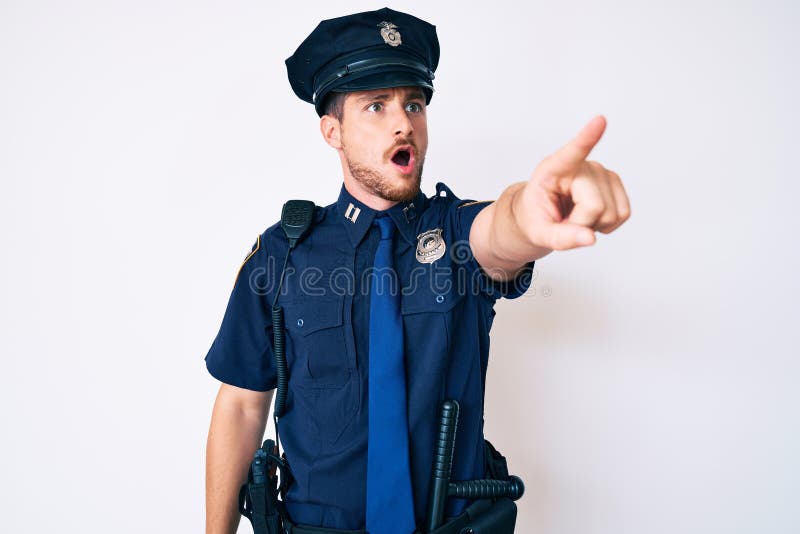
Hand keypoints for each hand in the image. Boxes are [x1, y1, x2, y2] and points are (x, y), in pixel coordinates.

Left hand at [516, 115, 630, 250]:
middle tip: (564, 221)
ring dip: (594, 225)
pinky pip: (623, 214)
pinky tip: (590, 216)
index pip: (572, 152)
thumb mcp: (538, 233)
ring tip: (575, 216)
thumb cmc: (537, 217)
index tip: (600, 120)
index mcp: (553, 170)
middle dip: (581, 224)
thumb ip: (561, 238)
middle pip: (595, 206)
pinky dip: (607, 224)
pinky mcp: (615, 183)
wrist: (542, 215)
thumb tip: (590, 238)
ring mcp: (602, 172)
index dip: (587, 137)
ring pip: (612, 213)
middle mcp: (581, 166)